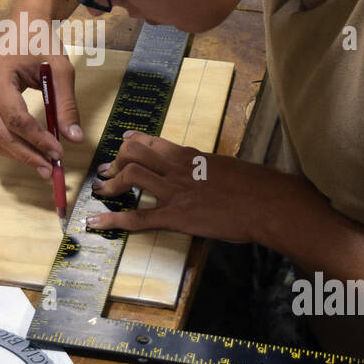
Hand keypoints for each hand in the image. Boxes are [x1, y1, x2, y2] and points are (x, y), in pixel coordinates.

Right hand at [0, 47, 82, 176]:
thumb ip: (66, 105)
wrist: (22, 25)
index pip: (15, 118)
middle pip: (1, 134)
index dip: (37, 140)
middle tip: (51, 168)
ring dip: (18, 155)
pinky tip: (30, 151)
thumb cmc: (40, 42)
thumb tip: (75, 138)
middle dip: (27, 154)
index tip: (59, 153)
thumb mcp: (60, 70)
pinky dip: (10, 146)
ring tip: (43, 164)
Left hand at [87, 131, 300, 243]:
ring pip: (131, 176)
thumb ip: (207, 167)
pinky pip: (138, 217)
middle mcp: (177, 168)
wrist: (267, 203)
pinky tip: (96, 223)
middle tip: (106, 170)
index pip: (153, 141)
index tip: (124, 141)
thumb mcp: (227, 167)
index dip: (133, 141)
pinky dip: (113, 220)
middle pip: (134, 154)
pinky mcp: (176, 216)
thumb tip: (203, 171)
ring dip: (110, 184)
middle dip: (116, 160)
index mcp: (190, 155)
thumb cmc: (256, 186)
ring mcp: (175, 191)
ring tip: (101, 191)